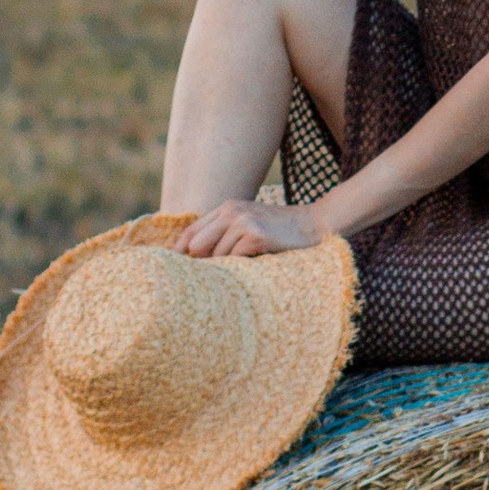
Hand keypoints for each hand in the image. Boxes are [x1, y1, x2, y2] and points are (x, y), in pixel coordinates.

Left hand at [177, 197, 326, 258]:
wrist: (312, 225)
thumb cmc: (278, 230)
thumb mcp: (247, 223)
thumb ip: (223, 233)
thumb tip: (193, 258)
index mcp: (226, 208)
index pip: (190, 232)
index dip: (180, 253)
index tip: (175, 271)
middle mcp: (231, 211)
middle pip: (196, 245)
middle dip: (200, 264)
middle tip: (204, 281)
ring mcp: (243, 222)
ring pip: (216, 256)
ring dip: (225, 268)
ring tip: (239, 273)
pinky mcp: (255, 235)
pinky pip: (234, 259)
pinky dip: (240, 267)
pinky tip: (252, 266)